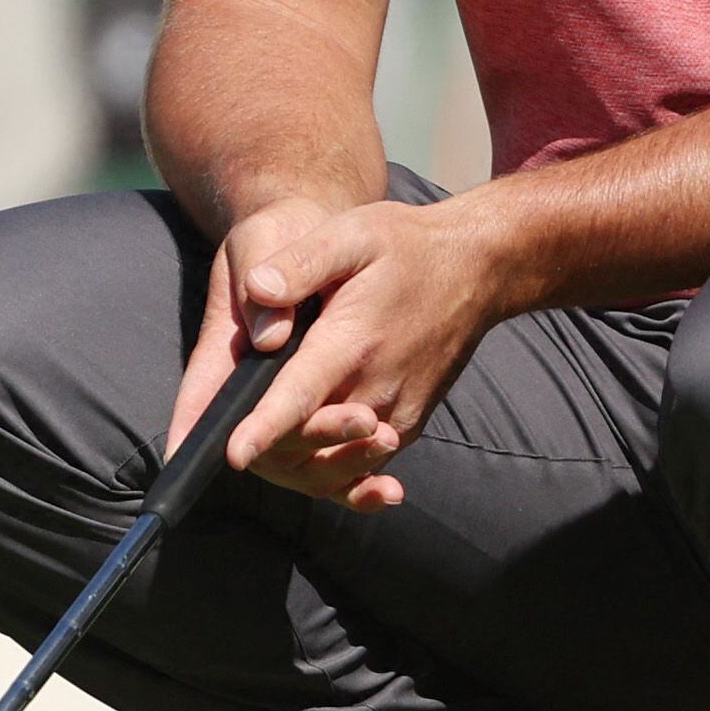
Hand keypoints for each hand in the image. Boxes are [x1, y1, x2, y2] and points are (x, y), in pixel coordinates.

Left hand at [174, 190, 514, 510]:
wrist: (477, 269)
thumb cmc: (406, 247)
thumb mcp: (352, 234)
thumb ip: (301, 264)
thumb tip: (255, 290)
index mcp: (351, 343)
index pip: (300, 399)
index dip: (264, 430)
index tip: (234, 455)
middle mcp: (376, 389)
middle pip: (308, 445)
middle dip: (267, 451)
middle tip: (232, 442)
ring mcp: (397, 413)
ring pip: (335, 466)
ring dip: (296, 467)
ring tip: (260, 456)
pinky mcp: (408, 423)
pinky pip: (364, 465)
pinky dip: (336, 476)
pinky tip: (311, 466)